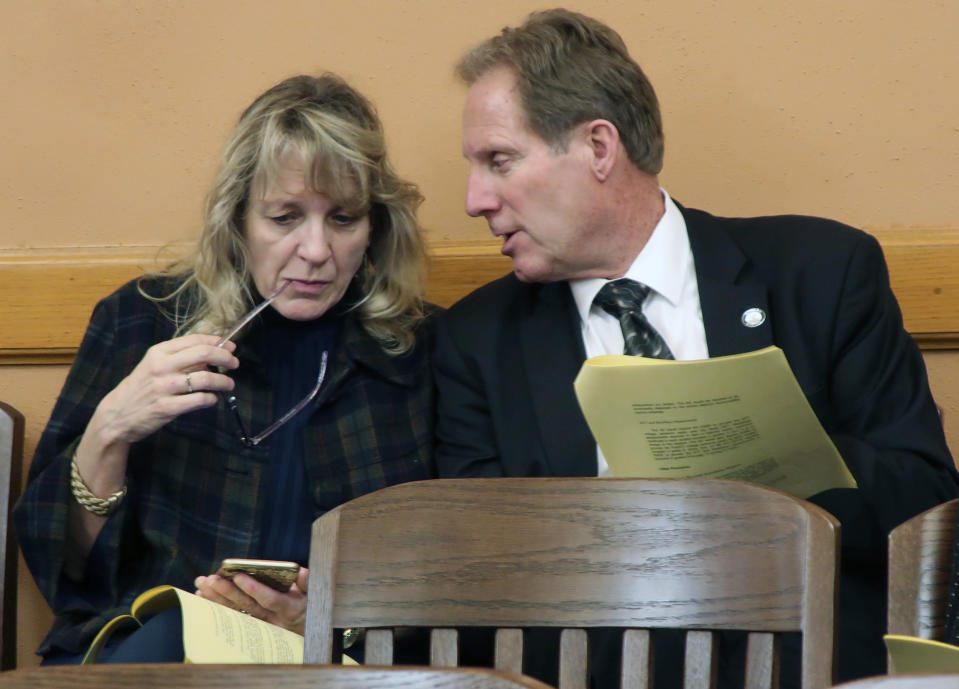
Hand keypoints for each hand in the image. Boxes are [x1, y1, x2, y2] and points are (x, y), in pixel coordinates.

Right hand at [89, 334, 238, 447]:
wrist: (116, 415)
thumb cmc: (140, 388)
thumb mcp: (155, 366)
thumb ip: (180, 359)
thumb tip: (212, 354)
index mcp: (158, 352)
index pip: (195, 340)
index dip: (217, 342)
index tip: (231, 348)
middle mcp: (161, 367)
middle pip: (203, 354)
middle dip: (225, 358)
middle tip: (235, 364)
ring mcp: (163, 387)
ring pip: (205, 378)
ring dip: (223, 381)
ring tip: (228, 385)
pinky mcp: (166, 407)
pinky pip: (199, 400)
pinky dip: (211, 399)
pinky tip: (212, 399)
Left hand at [194, 566, 309, 633]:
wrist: (307, 629)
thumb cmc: (309, 604)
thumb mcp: (315, 593)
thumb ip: (308, 582)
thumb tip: (300, 572)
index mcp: (290, 609)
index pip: (270, 600)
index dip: (255, 589)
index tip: (239, 576)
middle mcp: (273, 620)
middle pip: (248, 607)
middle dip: (228, 592)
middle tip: (211, 579)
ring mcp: (261, 625)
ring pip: (237, 612)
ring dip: (217, 599)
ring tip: (202, 585)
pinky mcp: (251, 626)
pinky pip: (232, 616)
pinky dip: (217, 606)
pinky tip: (204, 596)